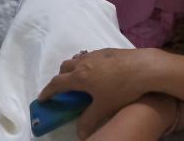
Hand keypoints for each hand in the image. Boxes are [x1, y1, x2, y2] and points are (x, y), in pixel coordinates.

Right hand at [38, 48, 153, 138]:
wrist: (142, 67)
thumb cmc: (121, 88)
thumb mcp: (105, 107)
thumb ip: (89, 120)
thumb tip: (80, 133)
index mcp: (79, 77)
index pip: (57, 83)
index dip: (48, 91)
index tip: (42, 98)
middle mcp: (83, 63)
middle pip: (64, 67)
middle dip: (60, 78)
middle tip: (64, 90)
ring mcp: (94, 54)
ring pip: (75, 59)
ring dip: (72, 69)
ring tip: (80, 80)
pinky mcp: (104, 51)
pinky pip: (87, 56)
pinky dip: (84, 64)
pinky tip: (96, 73)